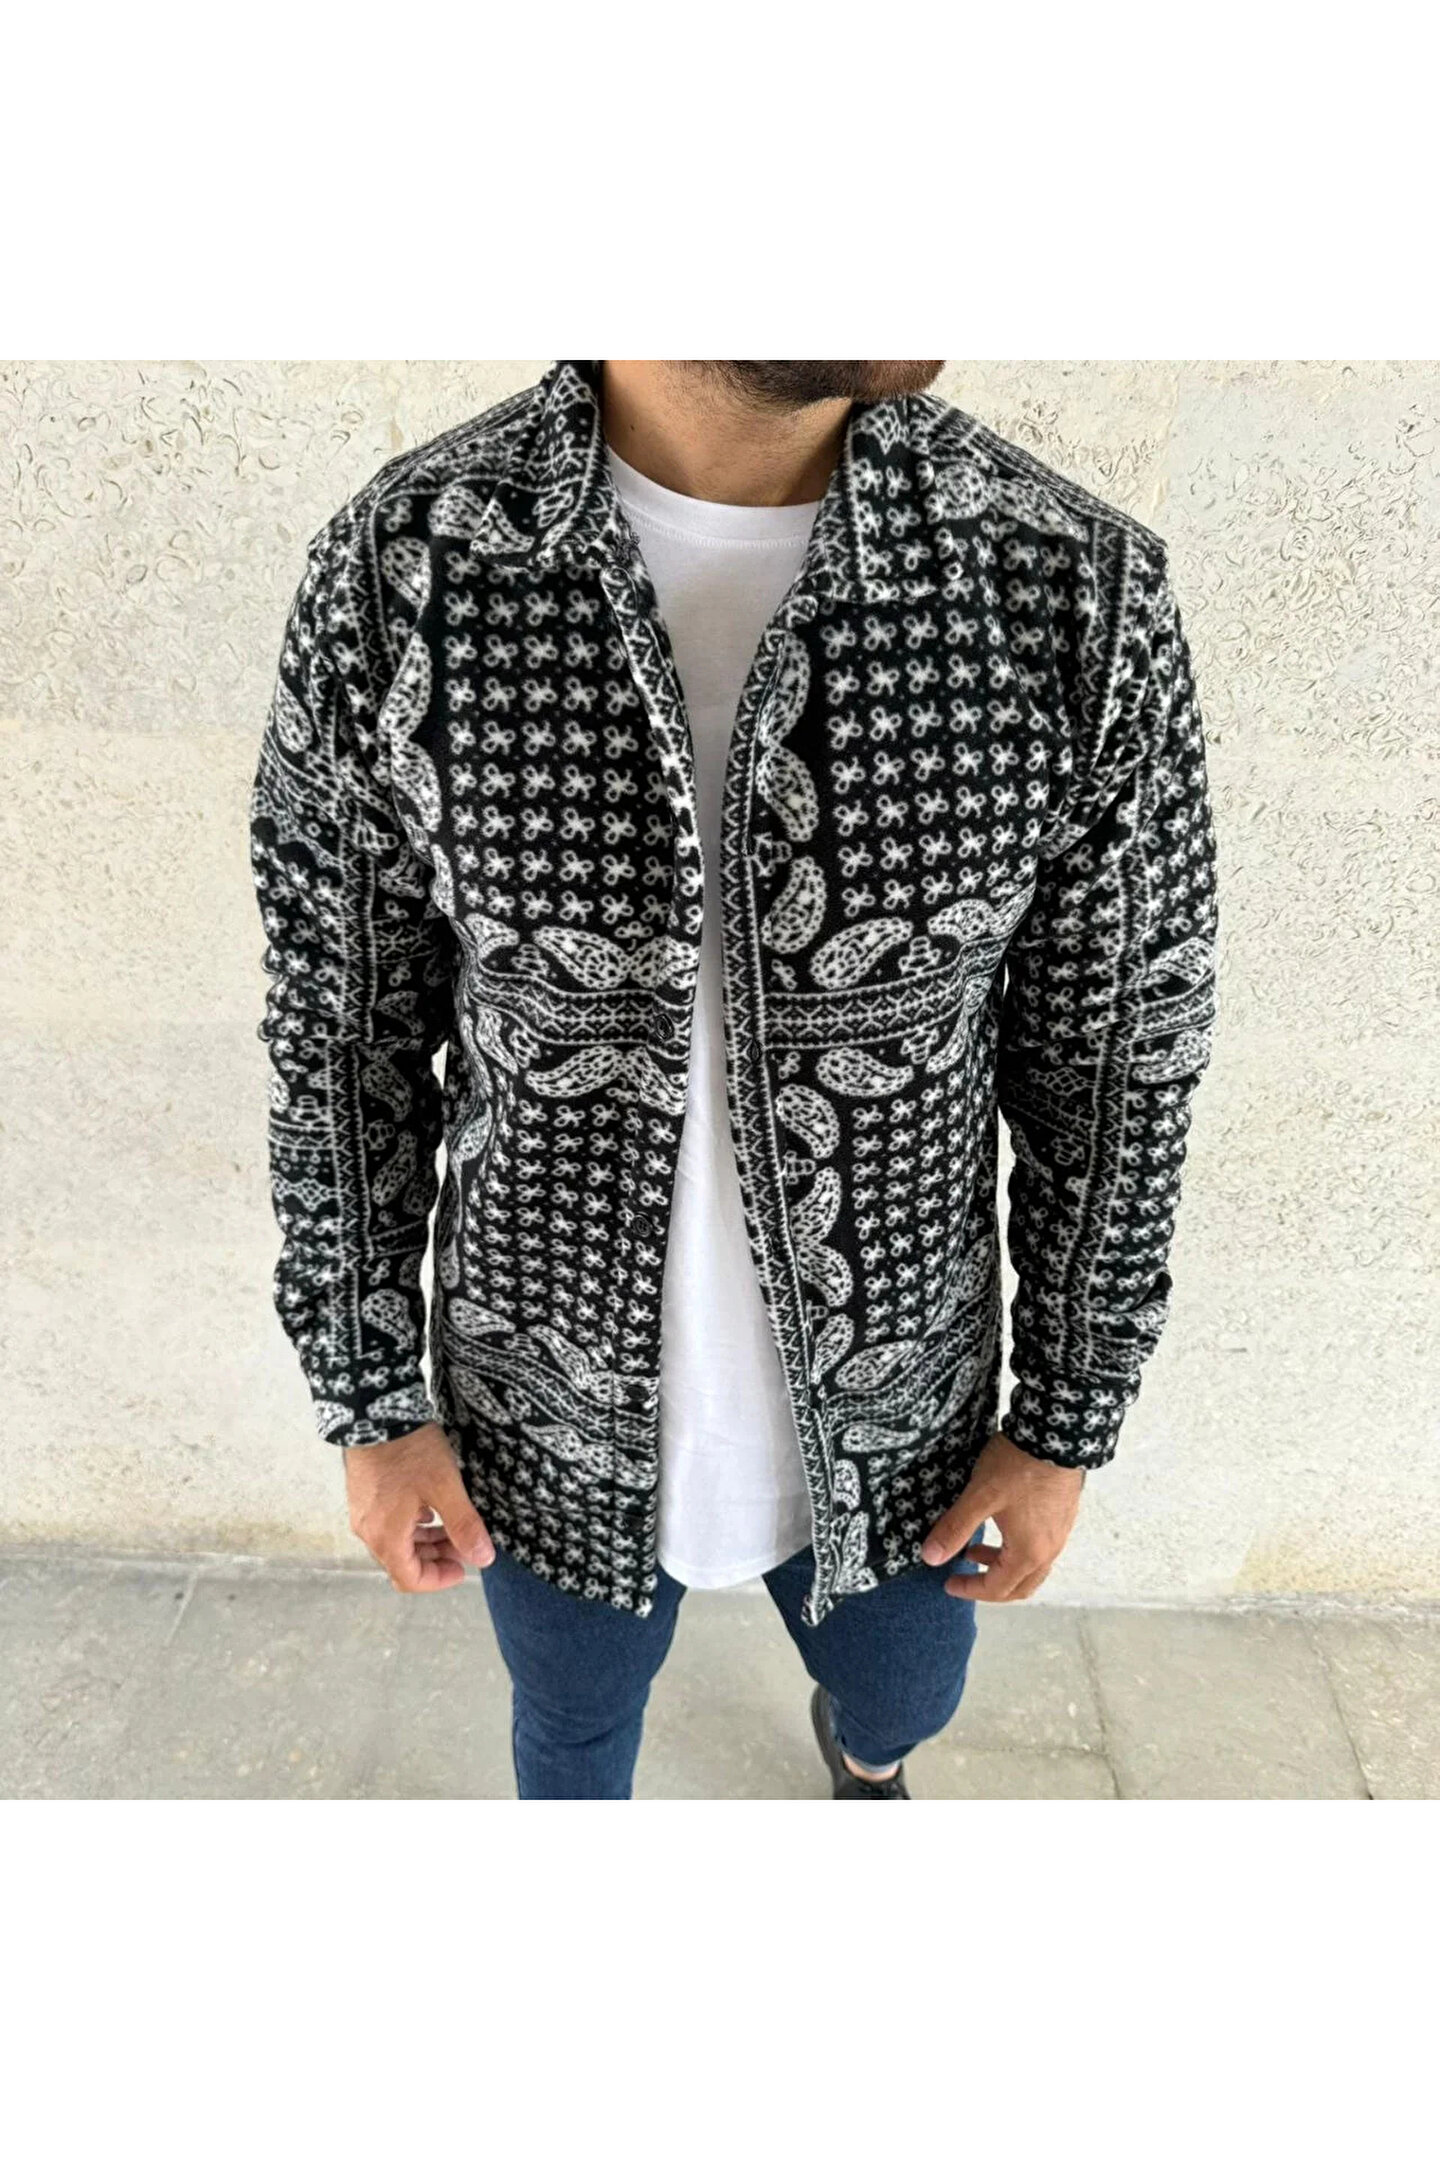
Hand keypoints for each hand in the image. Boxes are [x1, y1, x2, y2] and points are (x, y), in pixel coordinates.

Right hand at [344, 1422, 494, 1591]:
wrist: (374, 1409)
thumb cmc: (409, 1449)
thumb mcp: (445, 1487)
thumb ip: (463, 1525)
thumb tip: (483, 1559)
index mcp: (386, 1536)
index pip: (410, 1579)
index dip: (438, 1579)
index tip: (463, 1568)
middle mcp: (369, 1530)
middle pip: (402, 1561)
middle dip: (436, 1558)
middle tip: (464, 1543)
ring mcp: (363, 1511)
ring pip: (396, 1541)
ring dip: (425, 1541)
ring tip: (452, 1525)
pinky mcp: (363, 1494)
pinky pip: (388, 1522)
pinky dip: (411, 1524)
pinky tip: (430, 1507)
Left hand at [920, 1429, 1084, 1602]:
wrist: (1056, 1432)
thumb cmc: (1017, 1465)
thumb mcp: (979, 1496)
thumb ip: (954, 1528)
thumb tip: (931, 1557)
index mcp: (1028, 1553)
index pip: (997, 1589)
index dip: (970, 1590)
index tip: (947, 1584)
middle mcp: (1049, 1550)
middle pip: (1019, 1586)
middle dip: (989, 1585)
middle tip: (962, 1574)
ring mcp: (1060, 1533)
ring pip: (1031, 1567)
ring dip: (1002, 1566)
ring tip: (974, 1548)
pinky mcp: (1064, 1515)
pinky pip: (1040, 1548)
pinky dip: (1017, 1550)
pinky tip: (1002, 1527)